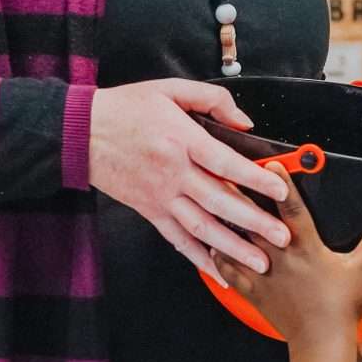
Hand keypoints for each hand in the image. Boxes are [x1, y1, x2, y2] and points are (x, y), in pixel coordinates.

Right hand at [88, 78, 288, 272]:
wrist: (79, 133)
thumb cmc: (125, 109)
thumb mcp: (169, 89)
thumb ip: (211, 101)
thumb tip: (244, 122)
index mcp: (182, 140)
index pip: (226, 163)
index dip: (255, 178)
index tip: (280, 190)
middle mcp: (173, 173)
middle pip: (220, 202)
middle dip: (254, 223)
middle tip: (281, 238)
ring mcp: (161, 197)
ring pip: (202, 228)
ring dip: (232, 249)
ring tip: (259, 264)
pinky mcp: (149, 211)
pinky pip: (177, 240)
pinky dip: (199, 259)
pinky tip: (219, 273)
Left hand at [211, 179, 361, 349]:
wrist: (321, 344)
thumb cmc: (342, 308)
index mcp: (307, 248)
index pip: (292, 209)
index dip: (282, 185)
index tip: (272, 165)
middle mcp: (281, 257)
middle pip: (255, 220)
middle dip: (241, 197)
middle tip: (228, 176)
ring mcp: (264, 275)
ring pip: (236, 242)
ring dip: (225, 223)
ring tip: (211, 204)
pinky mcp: (253, 292)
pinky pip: (228, 271)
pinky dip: (218, 257)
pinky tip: (211, 245)